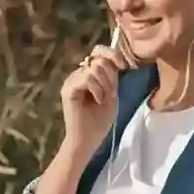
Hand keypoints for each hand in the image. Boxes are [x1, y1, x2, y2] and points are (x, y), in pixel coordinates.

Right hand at [59, 41, 134, 155]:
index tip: (125, 66)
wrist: (87, 141)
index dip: (113, 54)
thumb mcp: (111, 94)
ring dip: (105, 84)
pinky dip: (97, 89)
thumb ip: (111, 77)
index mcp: (87, 74)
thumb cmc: (99, 122)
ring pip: (94, 67)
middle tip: (111, 92)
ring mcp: (71, 81)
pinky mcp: (68, 89)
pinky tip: (98, 101)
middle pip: (98, 57)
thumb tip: (115, 60)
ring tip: (103, 99)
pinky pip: (87, 77)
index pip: (98, 52)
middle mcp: (77, 74)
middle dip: (110, 74)